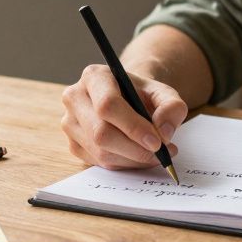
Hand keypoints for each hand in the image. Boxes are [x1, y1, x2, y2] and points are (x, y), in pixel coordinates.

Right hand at [61, 63, 187, 169]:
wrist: (128, 100)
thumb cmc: (142, 95)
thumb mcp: (163, 93)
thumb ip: (171, 107)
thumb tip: (163, 132)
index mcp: (94, 76)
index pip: (108, 104)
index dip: (133, 126)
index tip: (156, 142)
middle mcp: (75, 98)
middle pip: (101, 132)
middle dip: (135, 149)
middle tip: (161, 153)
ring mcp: (70, 123)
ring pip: (101, 152)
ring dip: (133, 159)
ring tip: (156, 154)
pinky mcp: (73, 144)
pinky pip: (99, 163)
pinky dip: (124, 164)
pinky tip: (138, 156)